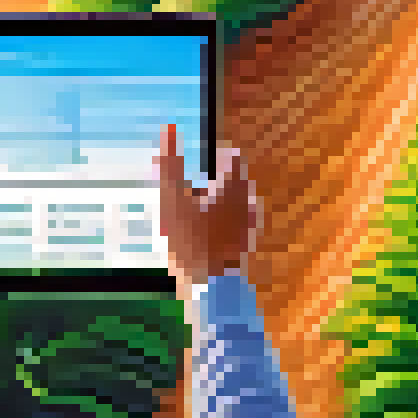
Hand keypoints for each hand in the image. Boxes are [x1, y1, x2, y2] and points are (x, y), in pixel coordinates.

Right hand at [156, 123, 258, 290]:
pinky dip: (220, 223)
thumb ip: (170, 164)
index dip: (215, 154)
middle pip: (234, 181)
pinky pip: (234, 225)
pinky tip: (203, 234)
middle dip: (215, 179)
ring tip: (194, 211)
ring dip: (217, 202)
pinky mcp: (244, 247)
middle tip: (193, 186)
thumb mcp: (172, 199)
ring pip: (234, 204)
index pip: (232, 157)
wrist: (209, 289)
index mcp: (234, 187)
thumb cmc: (189, 240)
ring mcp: (249, 227)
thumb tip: (169, 128)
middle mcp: (247, 203)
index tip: (200, 159)